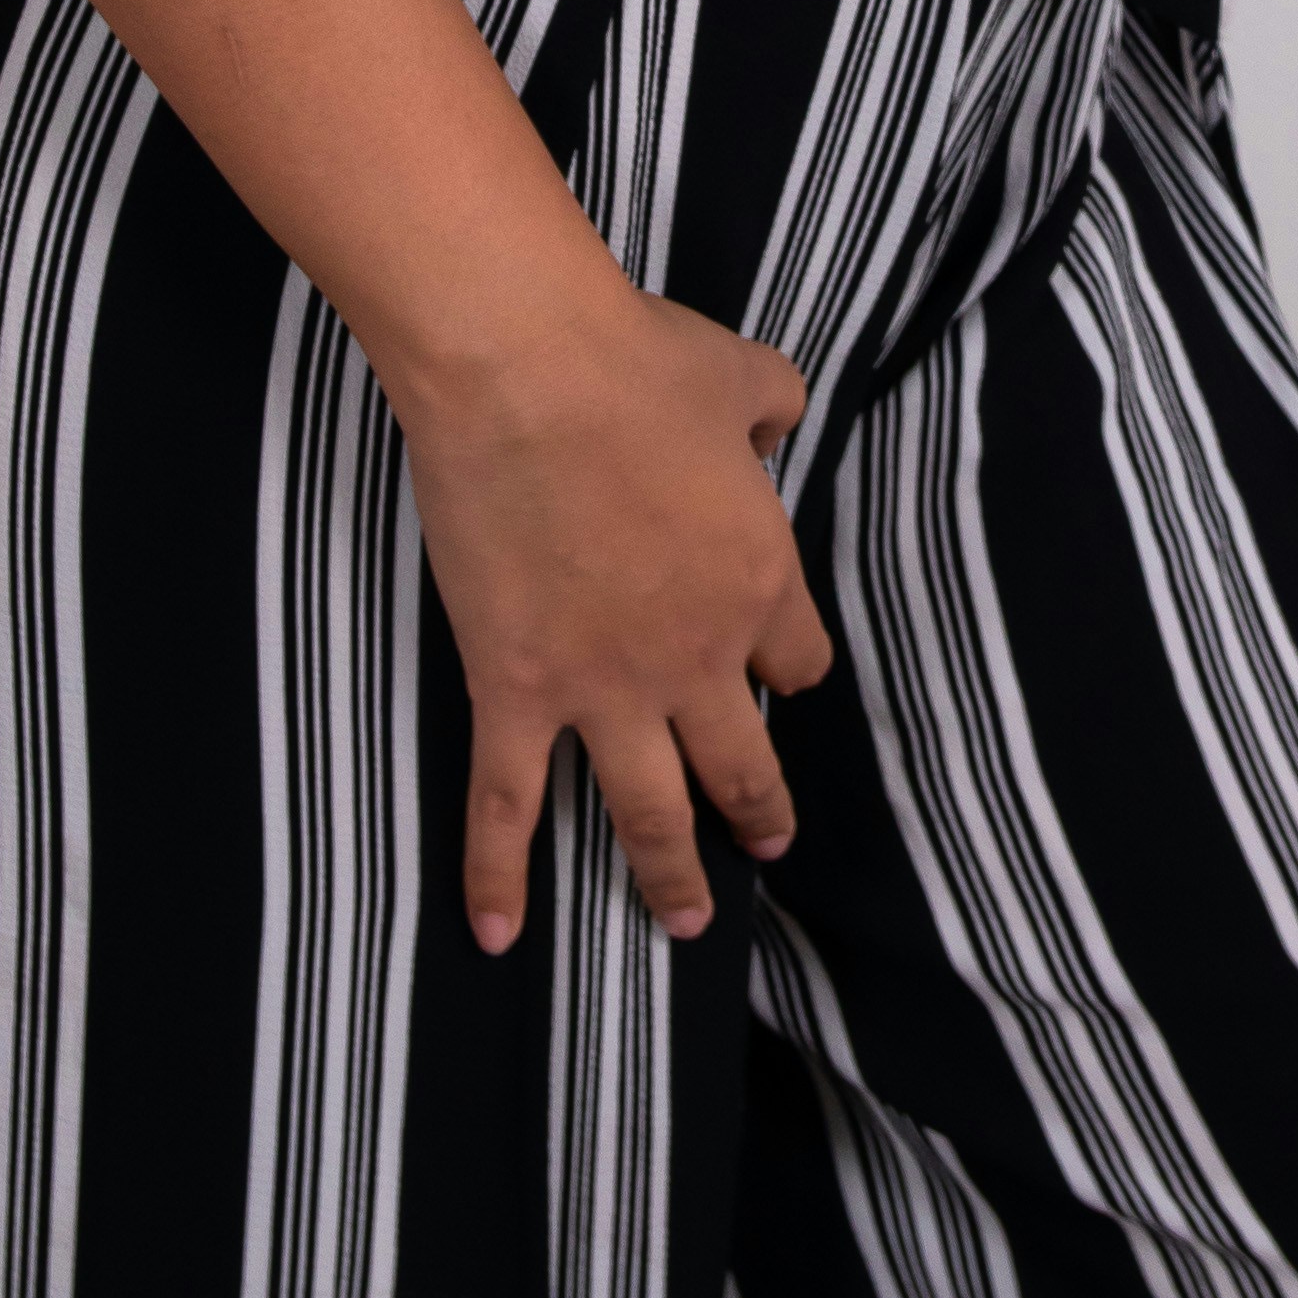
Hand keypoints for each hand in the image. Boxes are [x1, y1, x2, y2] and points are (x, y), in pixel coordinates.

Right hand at [398, 279, 834, 952]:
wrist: (529, 372)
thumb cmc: (635, 362)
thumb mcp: (741, 371)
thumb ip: (772, 405)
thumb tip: (777, 420)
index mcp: (758, 583)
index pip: (799, 661)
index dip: (789, 672)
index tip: (780, 678)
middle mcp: (695, 658)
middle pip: (741, 762)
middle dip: (757, 812)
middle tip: (767, 845)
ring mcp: (604, 688)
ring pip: (649, 811)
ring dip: (669, 875)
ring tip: (685, 922)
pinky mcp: (515, 694)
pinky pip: (507, 807)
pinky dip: (500, 877)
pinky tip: (498, 935)